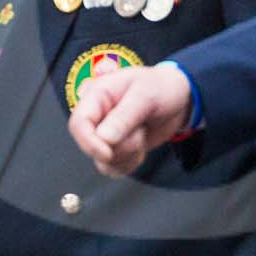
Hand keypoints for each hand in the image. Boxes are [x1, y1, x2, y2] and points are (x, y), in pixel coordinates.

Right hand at [68, 64, 191, 176]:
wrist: (177, 98)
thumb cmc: (160, 87)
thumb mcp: (146, 96)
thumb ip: (124, 116)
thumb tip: (104, 139)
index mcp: (96, 95)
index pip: (78, 124)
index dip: (89, 142)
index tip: (108, 153)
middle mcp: (96, 116)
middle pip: (92, 146)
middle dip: (121, 146)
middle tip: (140, 128)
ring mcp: (104, 134)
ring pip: (104, 161)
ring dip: (129, 153)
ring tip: (142, 130)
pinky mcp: (114, 149)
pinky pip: (114, 168)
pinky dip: (131, 161)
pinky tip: (141, 143)